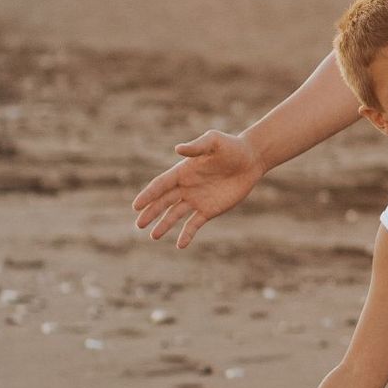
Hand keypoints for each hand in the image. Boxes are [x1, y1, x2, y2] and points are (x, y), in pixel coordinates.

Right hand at [132, 130, 262, 246]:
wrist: (251, 160)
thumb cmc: (232, 147)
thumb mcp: (214, 142)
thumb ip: (197, 146)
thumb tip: (178, 149)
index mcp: (183, 171)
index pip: (161, 185)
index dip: (148, 195)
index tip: (136, 206)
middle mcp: (186, 187)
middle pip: (163, 201)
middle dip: (151, 213)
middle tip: (138, 225)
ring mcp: (197, 199)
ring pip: (175, 214)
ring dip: (164, 225)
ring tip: (153, 236)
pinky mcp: (209, 210)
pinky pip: (194, 224)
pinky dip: (187, 234)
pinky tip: (180, 245)